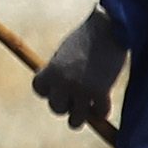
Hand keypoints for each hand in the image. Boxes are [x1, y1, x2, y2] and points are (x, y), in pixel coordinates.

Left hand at [34, 10, 126, 128]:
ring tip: (85, 113)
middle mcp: (62, 82)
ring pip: (76, 119)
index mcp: (51, 70)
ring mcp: (81, 88)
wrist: (108, 28)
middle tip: (75, 100)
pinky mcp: (100, 92)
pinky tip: (104, 104)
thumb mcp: (64, 52)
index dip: (48, 91)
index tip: (58, 89)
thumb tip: (58, 91)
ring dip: (81, 117)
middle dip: (65, 105)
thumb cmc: (86, 38)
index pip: (40, 90)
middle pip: (56, 108)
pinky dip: (102, 110)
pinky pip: (100, 112)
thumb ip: (59, 70)